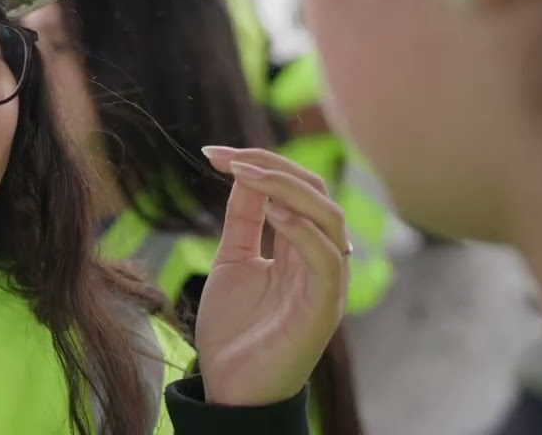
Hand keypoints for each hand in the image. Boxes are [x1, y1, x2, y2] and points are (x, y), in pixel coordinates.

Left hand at [193, 146, 348, 406]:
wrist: (229, 387)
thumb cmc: (233, 330)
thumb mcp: (231, 261)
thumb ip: (243, 220)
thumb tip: (243, 171)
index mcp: (300, 248)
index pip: (296, 189)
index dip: (259, 163)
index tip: (211, 152)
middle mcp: (319, 260)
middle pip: (317, 194)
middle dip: (273, 166)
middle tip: (227, 158)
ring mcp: (325, 285)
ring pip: (330, 218)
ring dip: (288, 190)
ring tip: (246, 175)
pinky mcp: (323, 310)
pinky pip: (329, 261)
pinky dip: (305, 232)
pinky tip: (274, 215)